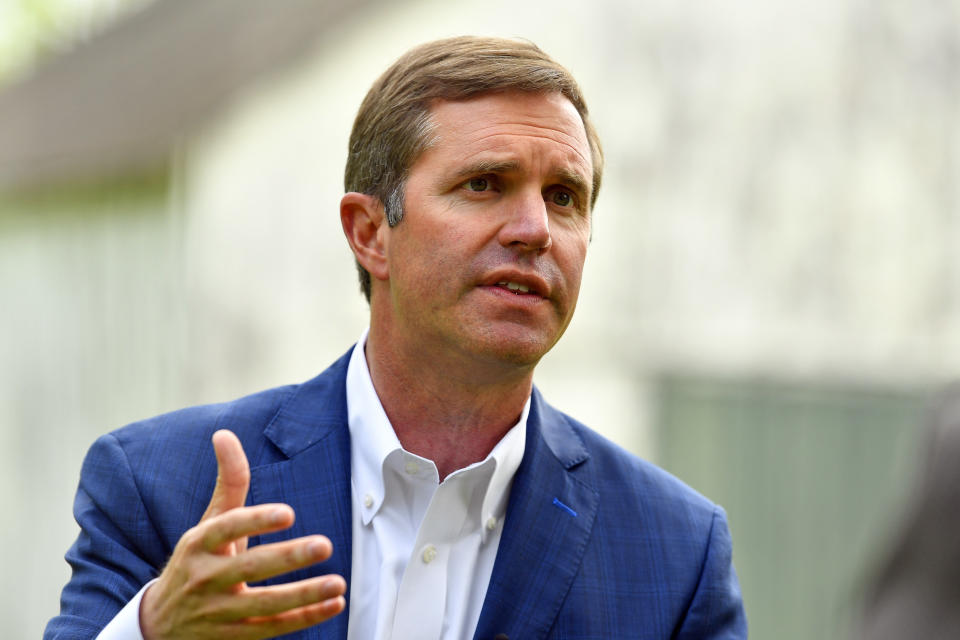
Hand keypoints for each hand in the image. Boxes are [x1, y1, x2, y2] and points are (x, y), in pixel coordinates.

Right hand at [139, 430, 345, 638]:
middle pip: (250, 567)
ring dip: (304, 595)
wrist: (161, 622)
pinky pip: (272, 628)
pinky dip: (305, 618)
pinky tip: (333, 604)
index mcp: (200, 543)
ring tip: (338, 583)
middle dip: (288, 557)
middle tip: (325, 545)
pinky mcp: (234, 635)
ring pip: (265, 605)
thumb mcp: (208, 522)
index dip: (256, 519)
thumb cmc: (198, 560)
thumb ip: (227, 481)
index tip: (288, 512)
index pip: (227, 528)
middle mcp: (206, 577)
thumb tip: (224, 434)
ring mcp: (219, 611)